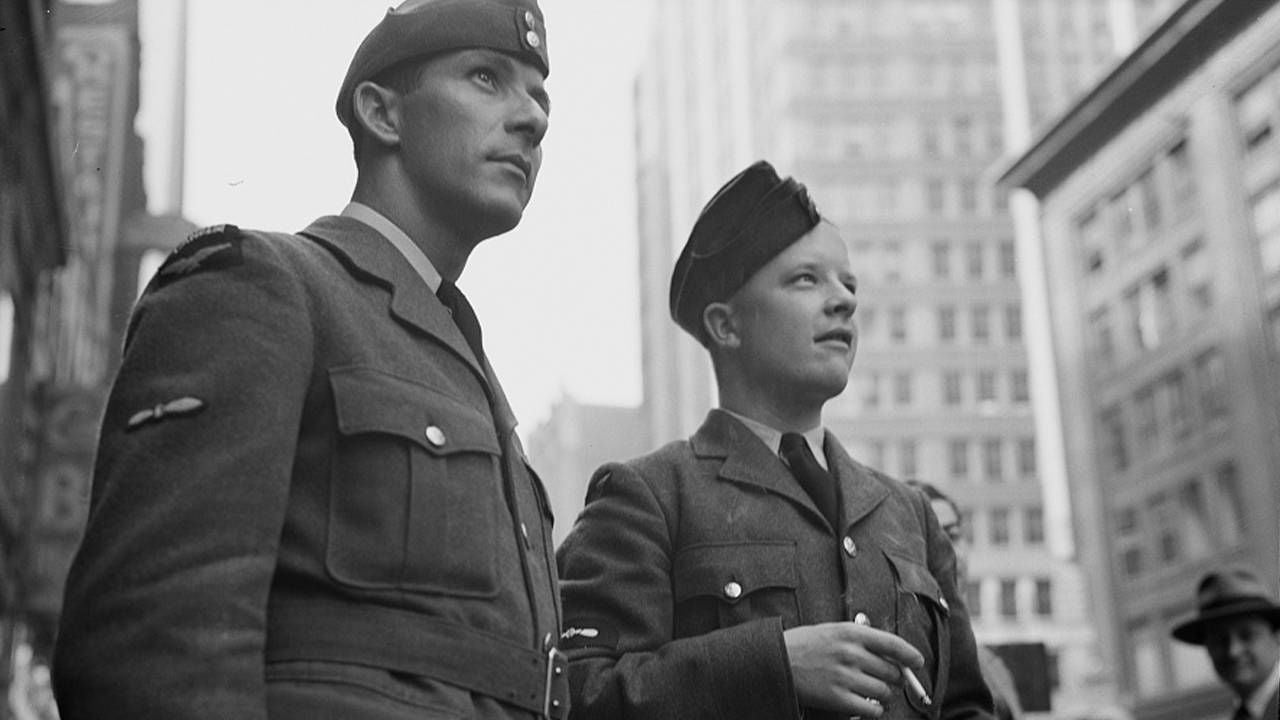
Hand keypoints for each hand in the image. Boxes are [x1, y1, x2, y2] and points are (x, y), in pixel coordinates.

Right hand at [783, 622, 923, 716]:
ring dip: (884, 695)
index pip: (893, 643)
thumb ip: (862, 640)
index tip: (917, 662)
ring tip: (874, 693)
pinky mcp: (837, 698)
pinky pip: (871, 709)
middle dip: (894, 678)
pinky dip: (874, 710)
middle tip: (888, 680)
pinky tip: (867, 705)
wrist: (776, 660)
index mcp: (851, 633)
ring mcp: (844, 676)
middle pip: (892, 671)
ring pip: (884, 691)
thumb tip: (892, 656)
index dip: (910, 655)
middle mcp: (851, 653)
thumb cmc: (805, 644)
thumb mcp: (833, 631)